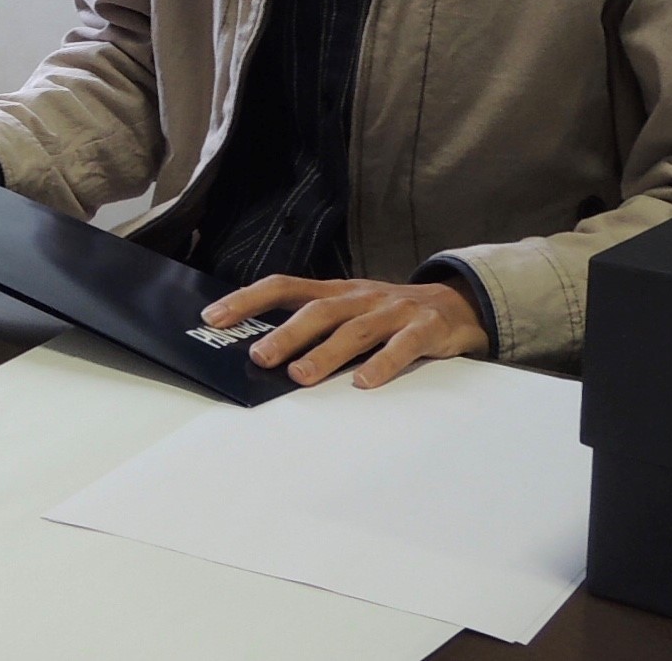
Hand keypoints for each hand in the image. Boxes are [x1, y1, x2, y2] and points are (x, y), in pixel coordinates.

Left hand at [201, 275, 487, 389]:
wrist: (457, 305)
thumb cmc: (390, 314)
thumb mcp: (351, 310)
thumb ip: (316, 327)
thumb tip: (261, 352)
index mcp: (338, 292)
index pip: (285, 287)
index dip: (249, 299)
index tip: (214, 316)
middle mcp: (361, 297)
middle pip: (319, 310)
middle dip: (287, 332)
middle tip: (261, 355)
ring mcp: (393, 311)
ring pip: (355, 330)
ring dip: (326, 353)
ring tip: (301, 375)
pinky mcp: (425, 328)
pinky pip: (403, 346)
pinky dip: (384, 364)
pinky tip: (365, 383)